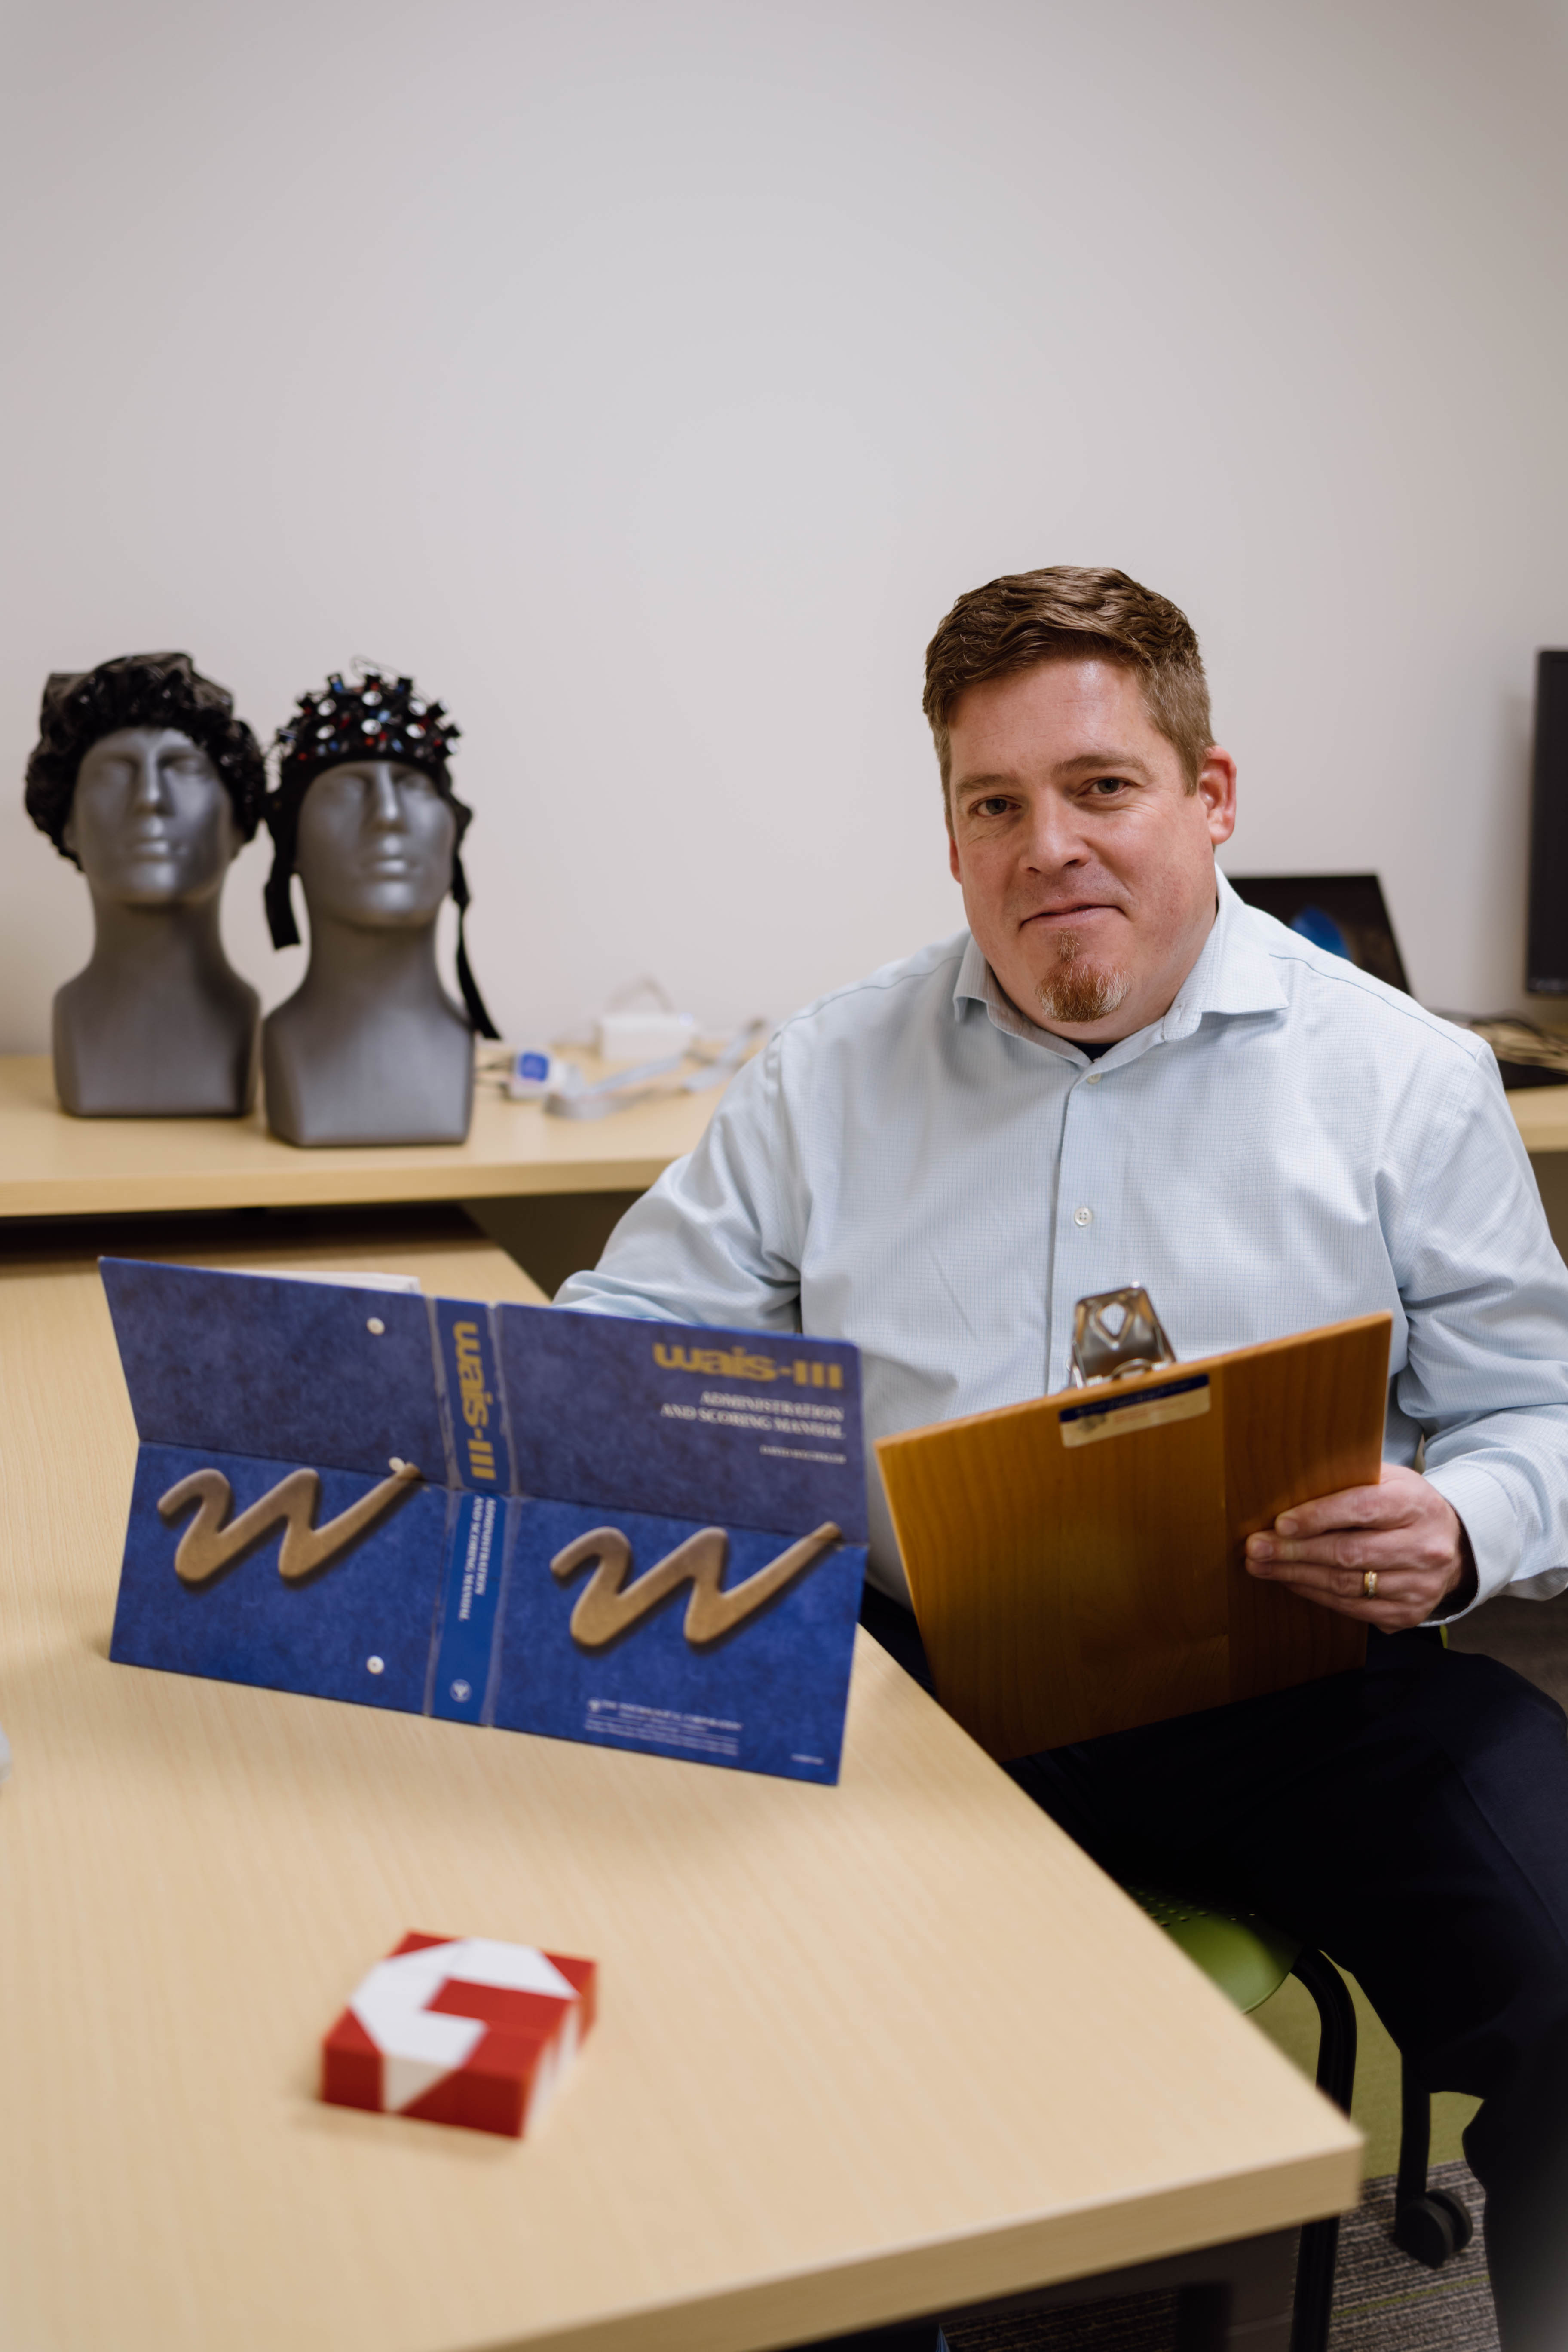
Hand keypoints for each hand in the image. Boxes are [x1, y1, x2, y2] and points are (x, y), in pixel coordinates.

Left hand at [1243, 1463, 1474, 1628]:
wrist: (1454, 1543)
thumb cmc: (1404, 1505)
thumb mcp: (1387, 1479)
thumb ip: (1347, 1481)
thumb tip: (1289, 1489)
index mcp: (1415, 1504)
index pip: (1361, 1509)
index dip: (1317, 1517)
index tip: (1280, 1523)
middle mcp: (1424, 1547)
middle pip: (1349, 1553)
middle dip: (1294, 1552)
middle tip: (1255, 1548)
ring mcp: (1420, 1585)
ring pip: (1347, 1585)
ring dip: (1297, 1576)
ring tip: (1262, 1566)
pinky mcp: (1410, 1613)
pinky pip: (1354, 1609)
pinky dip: (1318, 1595)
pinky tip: (1292, 1581)